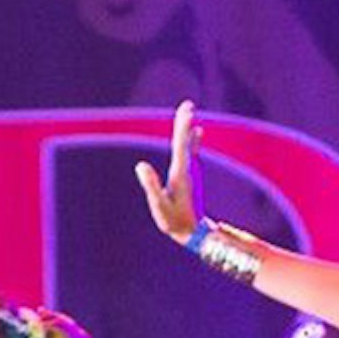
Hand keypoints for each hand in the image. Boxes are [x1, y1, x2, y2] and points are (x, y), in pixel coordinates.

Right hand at [134, 101, 201, 241]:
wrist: (194, 233)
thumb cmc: (175, 222)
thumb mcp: (160, 206)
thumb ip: (151, 186)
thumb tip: (140, 165)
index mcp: (179, 174)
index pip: (180, 145)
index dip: (183, 127)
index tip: (186, 111)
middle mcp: (187, 169)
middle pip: (185, 141)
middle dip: (185, 122)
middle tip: (188, 104)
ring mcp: (190, 172)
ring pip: (188, 145)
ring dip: (187, 128)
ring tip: (189, 112)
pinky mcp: (189, 176)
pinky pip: (190, 153)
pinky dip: (192, 140)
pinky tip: (198, 131)